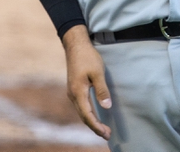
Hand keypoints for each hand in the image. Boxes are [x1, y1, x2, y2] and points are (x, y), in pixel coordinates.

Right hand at [61, 24, 111, 139]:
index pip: (87, 115)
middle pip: (83, 116)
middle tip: (107, 135)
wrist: (75, 45)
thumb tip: (107, 107)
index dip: (96, 126)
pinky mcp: (74, 88)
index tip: (106, 134)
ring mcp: (72, 92)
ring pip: (81, 112)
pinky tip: (94, 114)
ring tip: (102, 128)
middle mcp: (72, 95)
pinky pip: (81, 106)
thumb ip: (102, 90)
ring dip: (91, 121)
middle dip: (95, 127)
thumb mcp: (97, 73)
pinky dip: (88, 113)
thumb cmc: (87, 57)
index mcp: (78, 92)